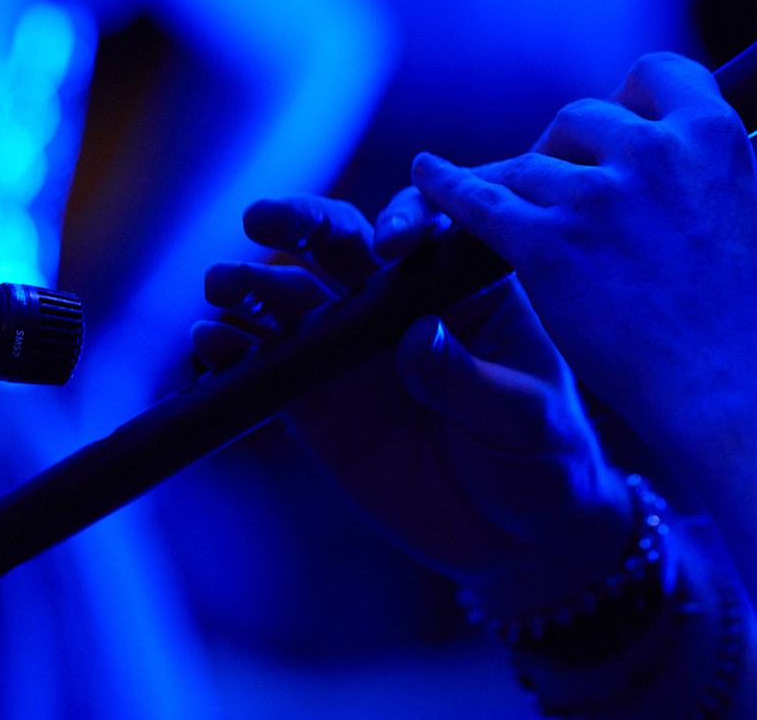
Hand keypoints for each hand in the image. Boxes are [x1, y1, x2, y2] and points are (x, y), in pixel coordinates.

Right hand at [194, 192, 631, 614]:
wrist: (514, 537)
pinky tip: (212, 343)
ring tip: (224, 285)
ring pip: (292, 294)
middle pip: (341, 240)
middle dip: (300, 221)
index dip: (401, 218)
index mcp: (464, 287)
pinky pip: (264, 362)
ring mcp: (351, 348)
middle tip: (262, 220)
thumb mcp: (526, 419)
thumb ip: (472, 380)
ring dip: (253, 281)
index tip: (389, 243)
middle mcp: (398, 303)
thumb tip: (418, 339)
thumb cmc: (544, 460)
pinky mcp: (315, 401)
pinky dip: (232, 347)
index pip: (426, 229)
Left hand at [408, 52, 756, 449]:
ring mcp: (593, 197)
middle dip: (568, 145)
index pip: (657, 74)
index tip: (625, 121)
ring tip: (499, 191)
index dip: (634, 98)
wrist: (735, 388)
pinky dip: (447, 186)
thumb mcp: (755, 217)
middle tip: (568, 182)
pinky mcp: (546, 245)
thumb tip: (696, 165)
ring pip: (530, 162)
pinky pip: (480, 200)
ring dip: (515, 178)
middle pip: (581, 116)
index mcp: (711, 135)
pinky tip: (427, 176)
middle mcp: (649, 151)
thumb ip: (713, 177)